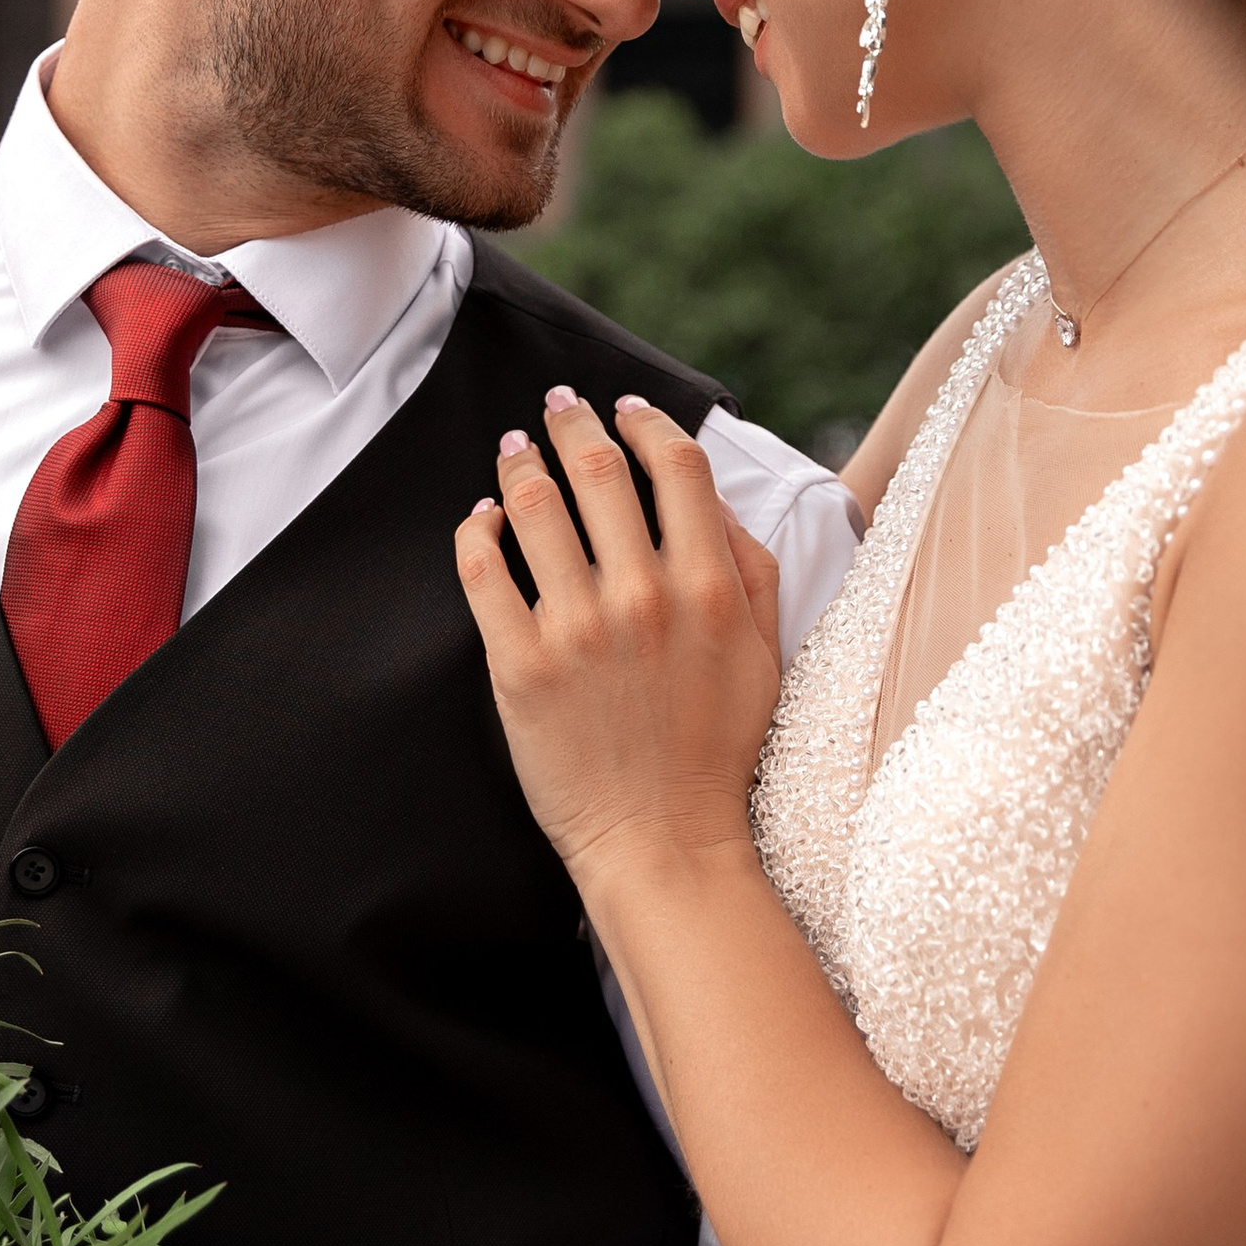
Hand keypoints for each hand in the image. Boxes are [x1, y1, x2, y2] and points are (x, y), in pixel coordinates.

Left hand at [455, 390, 781, 886]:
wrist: (663, 841)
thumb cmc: (717, 749)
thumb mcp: (766, 653)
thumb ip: (752, 567)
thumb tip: (713, 497)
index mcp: (709, 588)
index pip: (677, 467)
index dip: (648, 423)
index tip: (626, 409)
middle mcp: (643, 598)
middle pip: (599, 471)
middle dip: (574, 422)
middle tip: (559, 404)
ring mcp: (577, 631)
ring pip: (536, 507)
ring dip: (520, 463)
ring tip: (515, 450)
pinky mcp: (521, 667)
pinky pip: (484, 571)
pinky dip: (479, 529)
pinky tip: (483, 517)